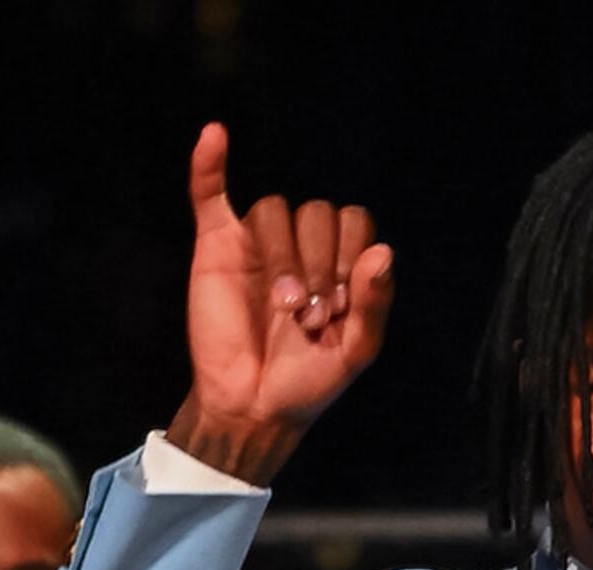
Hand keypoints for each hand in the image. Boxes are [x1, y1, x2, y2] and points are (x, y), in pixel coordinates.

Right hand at [166, 123, 394, 482]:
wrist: (252, 408)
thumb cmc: (306, 383)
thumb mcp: (355, 354)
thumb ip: (374, 306)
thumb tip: (383, 252)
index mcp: (338, 265)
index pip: (354, 222)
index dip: (350, 255)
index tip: (342, 305)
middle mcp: (301, 247)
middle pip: (316, 212)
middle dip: (319, 263)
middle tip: (311, 316)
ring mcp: (258, 243)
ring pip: (275, 209)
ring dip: (284, 257)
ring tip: (285, 307)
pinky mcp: (218, 245)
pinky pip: (210, 193)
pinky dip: (209, 164)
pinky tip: (216, 138)